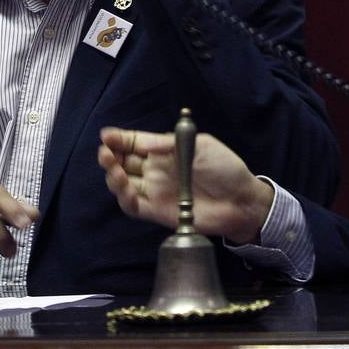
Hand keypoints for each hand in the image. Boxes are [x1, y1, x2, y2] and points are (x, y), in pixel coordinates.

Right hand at [97, 127, 272, 243]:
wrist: (242, 201)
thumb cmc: (225, 168)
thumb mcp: (201, 145)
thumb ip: (170, 144)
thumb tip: (141, 142)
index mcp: (163, 151)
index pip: (133, 143)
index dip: (118, 139)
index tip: (106, 136)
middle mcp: (154, 171)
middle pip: (122, 163)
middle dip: (109, 156)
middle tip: (106, 153)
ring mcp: (154, 192)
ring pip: (123, 184)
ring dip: (113, 177)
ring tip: (113, 170)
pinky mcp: (157, 212)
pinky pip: (134, 207)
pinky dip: (124, 198)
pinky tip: (125, 189)